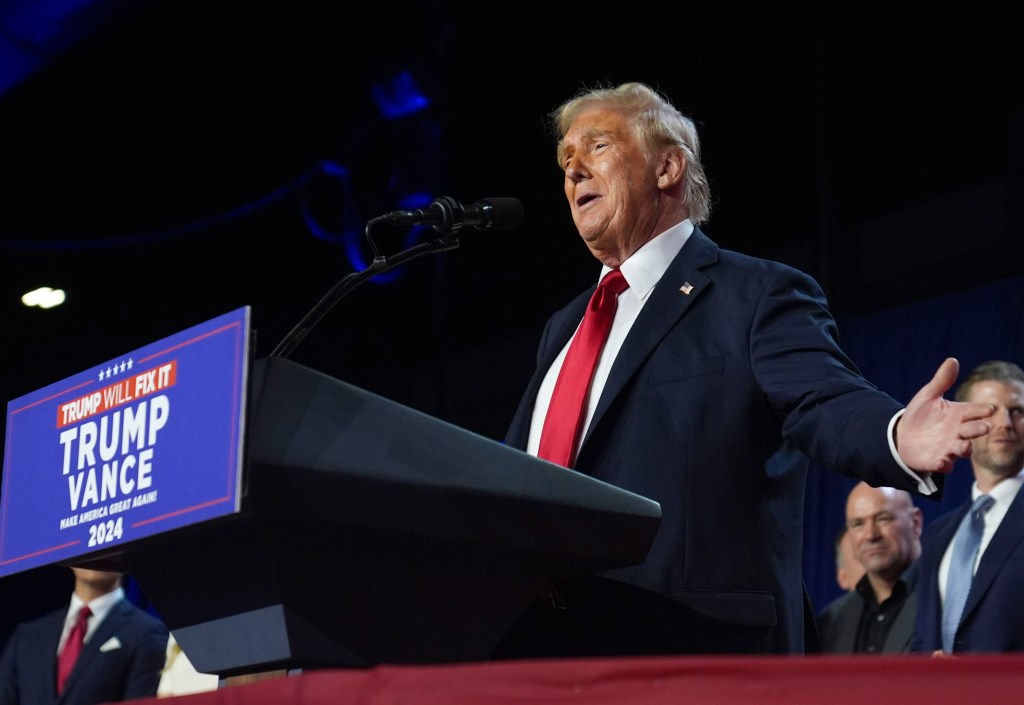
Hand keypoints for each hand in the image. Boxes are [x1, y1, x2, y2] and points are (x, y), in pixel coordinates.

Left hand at [894, 358, 994, 472]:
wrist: (903, 436)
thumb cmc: (921, 415)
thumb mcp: (928, 396)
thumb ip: (941, 381)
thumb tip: (952, 360)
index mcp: (958, 414)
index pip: (974, 411)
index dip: (981, 410)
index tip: (988, 409)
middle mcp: (958, 432)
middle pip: (973, 431)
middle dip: (978, 429)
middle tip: (984, 427)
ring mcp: (949, 448)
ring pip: (962, 450)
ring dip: (965, 448)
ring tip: (964, 447)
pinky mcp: (938, 461)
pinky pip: (944, 465)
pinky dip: (944, 464)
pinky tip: (941, 462)